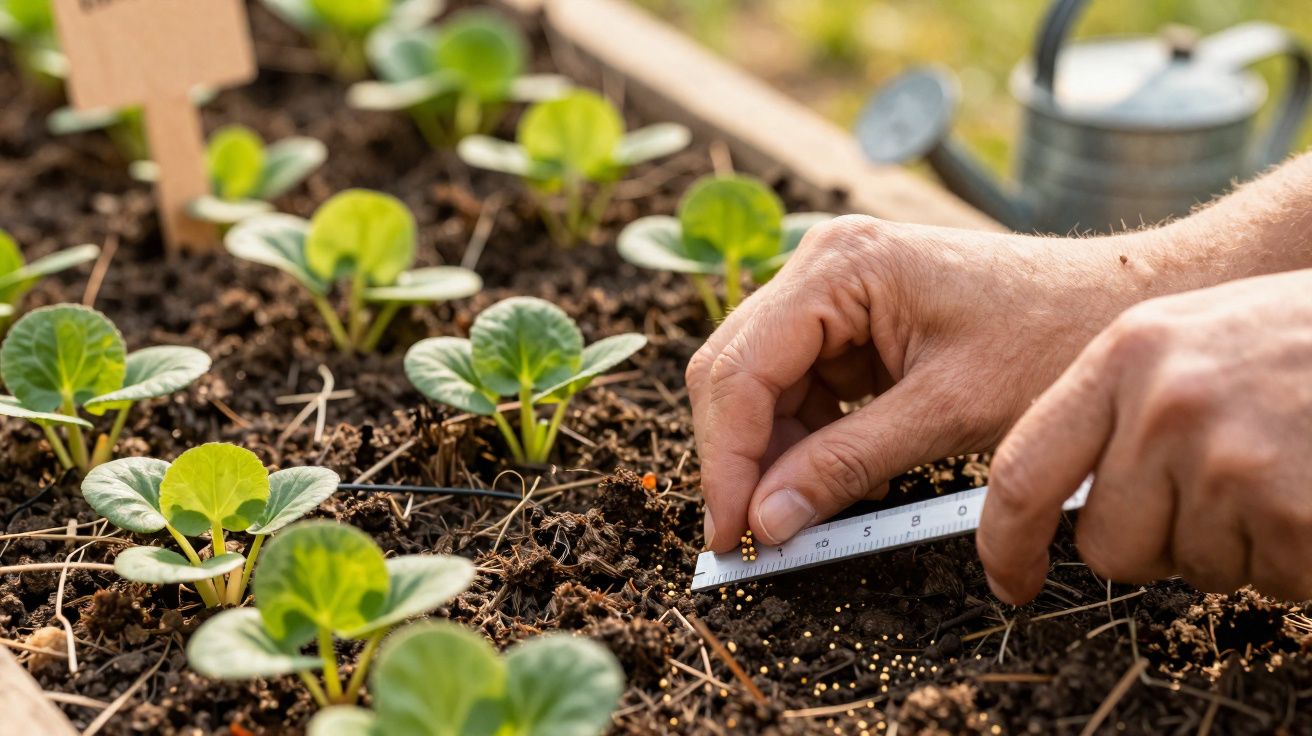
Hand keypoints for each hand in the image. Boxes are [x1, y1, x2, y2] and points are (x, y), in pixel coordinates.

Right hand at [688, 215, 1168, 552]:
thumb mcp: (948, 412)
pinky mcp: (854, 319)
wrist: (1125, 306)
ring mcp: (835, 289)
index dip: (728, 462)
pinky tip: (832, 478)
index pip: (741, 372)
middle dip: (740, 459)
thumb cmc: (1054, 338)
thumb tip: (768, 522)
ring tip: (800, 516)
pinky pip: (800, 386)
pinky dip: (805, 439)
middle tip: (751, 540)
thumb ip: (847, 464)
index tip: (732, 538)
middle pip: (735, 373)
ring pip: (759, 385)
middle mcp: (823, 264)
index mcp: (839, 266)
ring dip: (772, 454)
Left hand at [981, 269, 1311, 602]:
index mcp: (1127, 355)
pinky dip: (1296, 558)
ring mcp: (1233, 460)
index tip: (1008, 578)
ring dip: (1239, 545)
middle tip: (1219, 494)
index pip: (1022, 469)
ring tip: (1284, 469)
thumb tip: (1057, 499)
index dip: (1005, 541)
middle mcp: (1166, 406)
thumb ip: (1120, 405)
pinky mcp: (1293, 512)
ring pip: (1194, 568)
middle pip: (1109, 545)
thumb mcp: (1192, 338)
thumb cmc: (1302, 341)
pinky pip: (1271, 580)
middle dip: (1156, 544)